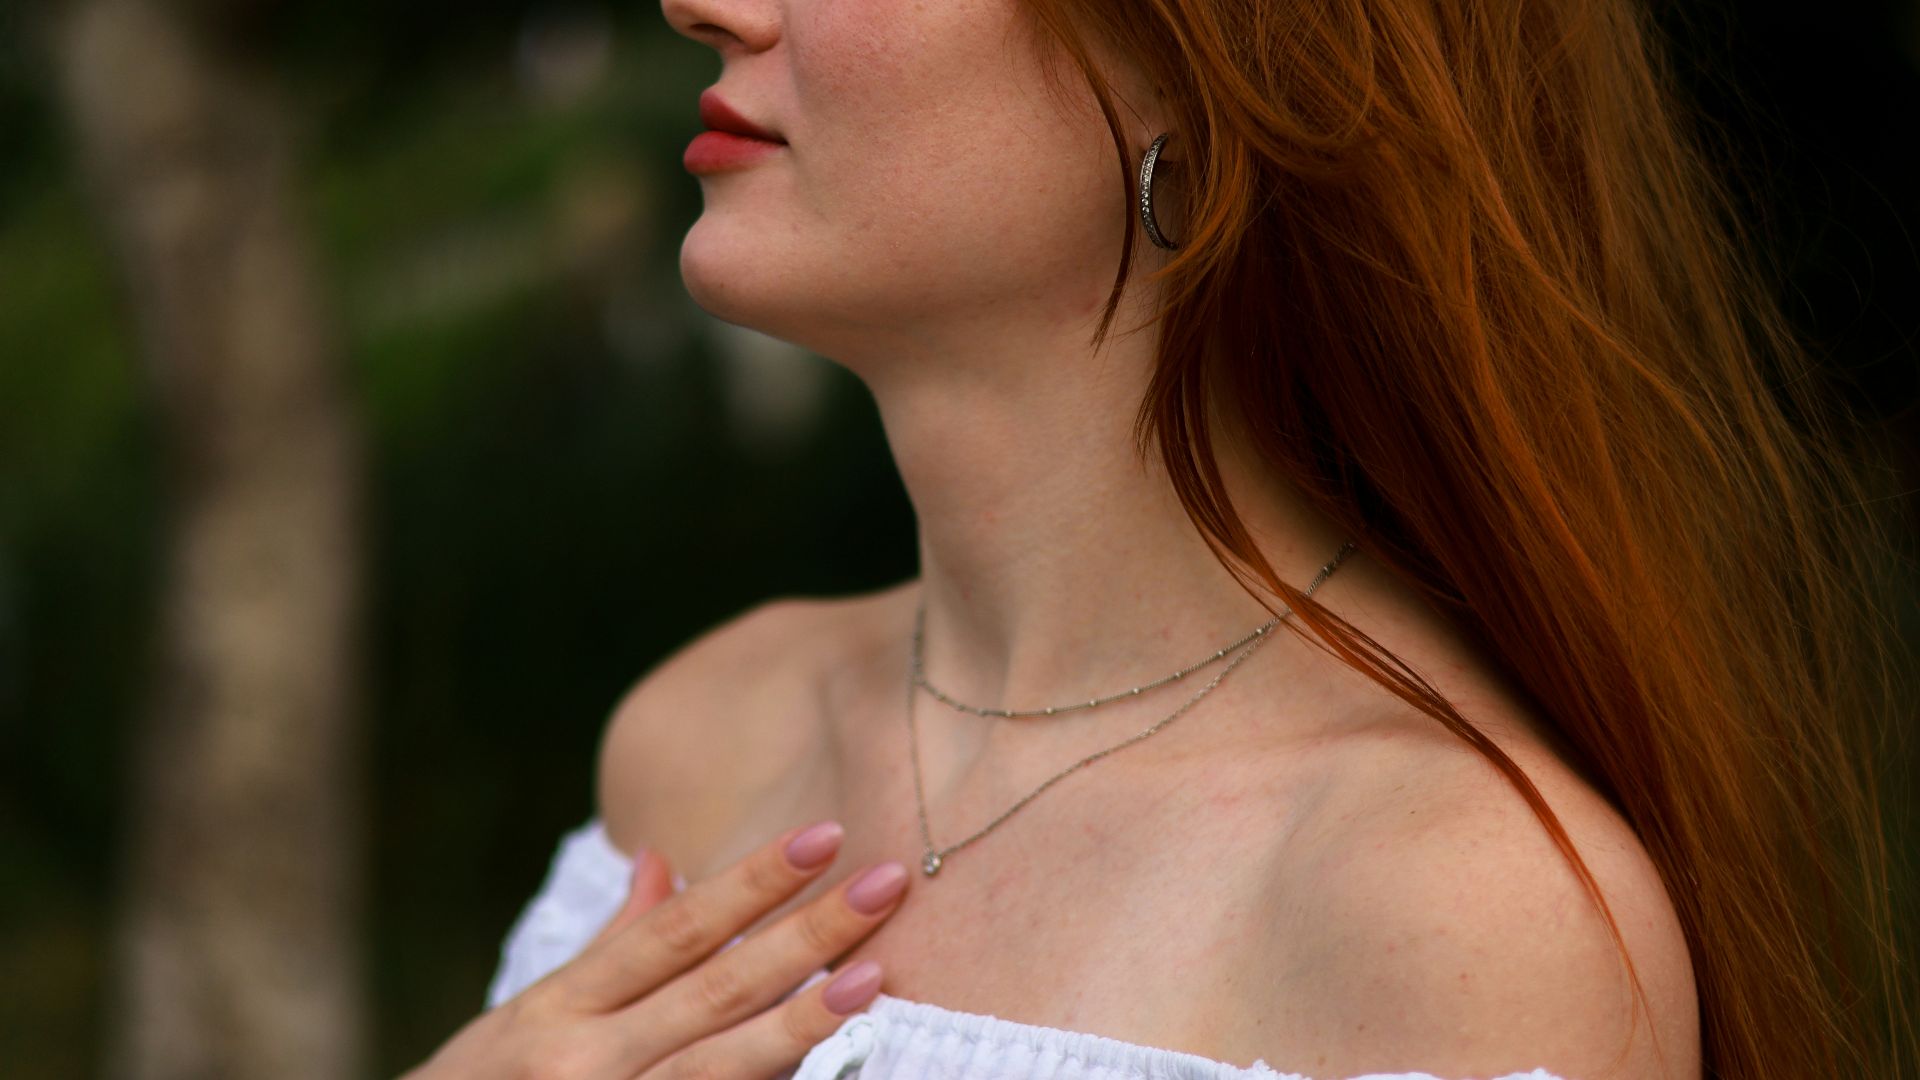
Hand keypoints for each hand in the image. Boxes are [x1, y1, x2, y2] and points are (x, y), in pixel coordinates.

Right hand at [404, 820, 908, 1078]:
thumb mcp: (526, 1016)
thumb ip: (609, 946)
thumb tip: (661, 860)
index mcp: (560, 1007)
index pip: (675, 932)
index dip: (752, 883)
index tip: (824, 835)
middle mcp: (584, 1061)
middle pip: (716, 989)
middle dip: (807, 933)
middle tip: (889, 881)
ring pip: (721, 1069)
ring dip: (803, 1022)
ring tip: (874, 975)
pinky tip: (832, 1071)